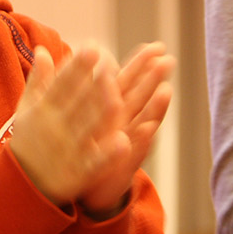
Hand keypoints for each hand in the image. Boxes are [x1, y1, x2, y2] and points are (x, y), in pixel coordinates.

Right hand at [8, 45, 126, 204]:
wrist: (20, 186)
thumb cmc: (28, 141)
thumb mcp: (27, 110)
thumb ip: (38, 81)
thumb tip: (42, 50)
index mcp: (43, 110)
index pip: (62, 84)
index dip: (77, 66)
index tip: (93, 47)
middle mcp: (54, 128)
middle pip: (77, 103)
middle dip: (94, 83)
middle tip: (111, 63)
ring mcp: (66, 151)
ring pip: (87, 129)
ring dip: (102, 113)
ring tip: (120, 96)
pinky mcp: (77, 174)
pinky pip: (94, 162)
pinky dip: (107, 153)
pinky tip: (124, 142)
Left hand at [78, 41, 174, 217]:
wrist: (83, 187)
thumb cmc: (81, 147)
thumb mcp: (72, 113)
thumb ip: (68, 85)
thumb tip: (64, 58)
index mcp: (109, 108)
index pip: (128, 82)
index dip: (141, 65)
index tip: (156, 46)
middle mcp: (121, 124)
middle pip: (140, 98)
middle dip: (154, 80)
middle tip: (168, 60)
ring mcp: (124, 144)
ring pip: (142, 122)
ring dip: (155, 108)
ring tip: (166, 91)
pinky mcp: (121, 165)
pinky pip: (133, 152)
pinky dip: (141, 142)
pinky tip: (149, 130)